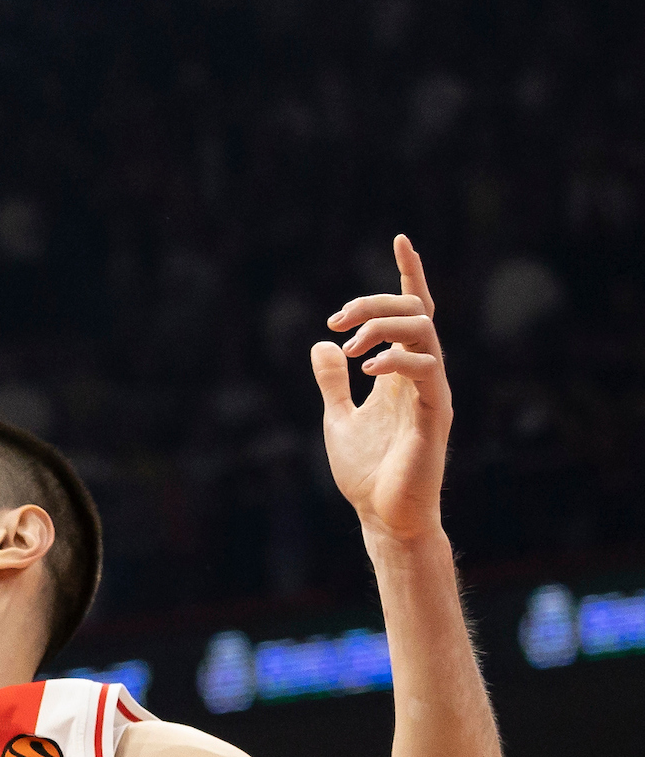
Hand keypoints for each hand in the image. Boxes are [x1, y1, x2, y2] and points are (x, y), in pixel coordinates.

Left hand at [313, 234, 452, 545]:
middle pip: (416, 312)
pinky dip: (397, 359)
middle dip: (376, 303)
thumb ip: (333, 382)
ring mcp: (431, 393)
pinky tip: (368, 367)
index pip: (412, 313)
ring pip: (424, 333)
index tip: (400, 239)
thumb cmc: (367, 473)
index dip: (408, 275)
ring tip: (350, 346)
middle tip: (337, 320)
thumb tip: (322, 344)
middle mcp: (420, 375)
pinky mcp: (434, 416)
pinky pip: (427, 372)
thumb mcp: (338, 419)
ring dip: (383, 327)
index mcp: (400, 372)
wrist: (384, 517)